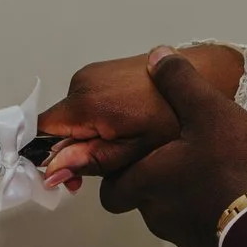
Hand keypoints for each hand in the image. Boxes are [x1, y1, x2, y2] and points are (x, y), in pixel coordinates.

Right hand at [37, 46, 246, 187]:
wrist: (204, 78)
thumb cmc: (176, 117)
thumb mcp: (136, 151)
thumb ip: (92, 160)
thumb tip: (53, 170)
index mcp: (87, 102)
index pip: (42, 131)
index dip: (50, 157)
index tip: (71, 176)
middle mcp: (83, 81)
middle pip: (59, 125)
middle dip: (76, 149)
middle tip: (112, 166)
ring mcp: (93, 72)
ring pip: (74, 115)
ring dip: (91, 134)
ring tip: (126, 142)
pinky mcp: (104, 70)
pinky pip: (88, 101)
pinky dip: (100, 119)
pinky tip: (128, 125)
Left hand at [92, 49, 246, 246]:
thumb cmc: (237, 165)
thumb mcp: (209, 110)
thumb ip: (180, 83)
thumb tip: (157, 56)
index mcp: (147, 181)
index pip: (112, 189)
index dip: (119, 174)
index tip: (137, 157)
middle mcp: (158, 214)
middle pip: (142, 201)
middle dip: (157, 183)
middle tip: (182, 160)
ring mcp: (184, 236)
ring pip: (172, 215)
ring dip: (185, 198)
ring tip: (214, 174)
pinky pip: (200, 229)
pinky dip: (208, 214)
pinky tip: (233, 197)